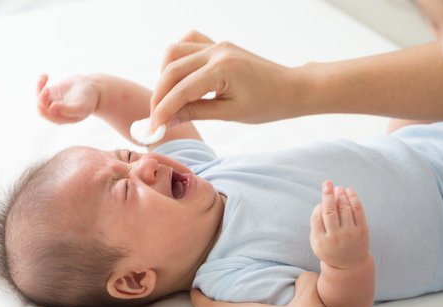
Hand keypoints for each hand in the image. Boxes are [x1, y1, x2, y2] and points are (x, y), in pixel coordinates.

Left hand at [36, 74, 98, 123]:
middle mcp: (55, 111)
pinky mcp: (51, 92)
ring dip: (39, 88)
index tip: (51, 103)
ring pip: (40, 97)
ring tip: (44, 77)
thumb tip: (52, 107)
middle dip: (42, 99)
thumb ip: (68, 109)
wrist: (91, 88)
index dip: (47, 112)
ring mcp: (52, 101)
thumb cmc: (88, 99)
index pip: (52, 117)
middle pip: (43, 107)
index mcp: (63, 118)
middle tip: (47, 90)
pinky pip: (41, 88)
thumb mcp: (81, 106)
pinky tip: (45, 75)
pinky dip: (41, 82)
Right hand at [150, 30, 302, 129]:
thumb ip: (195, 113)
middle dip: (159, 95)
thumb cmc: (267, 104)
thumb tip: (167, 120)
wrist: (290, 88)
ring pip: (174, 52)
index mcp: (222, 69)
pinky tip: (180, 77)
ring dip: (165, 75)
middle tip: (156, 118)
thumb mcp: (230, 113)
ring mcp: (217, 45)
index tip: (152, 127)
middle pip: (171, 70)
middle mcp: (216, 52)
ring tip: (168, 98)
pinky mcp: (218, 45)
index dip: (162, 110)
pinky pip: (188, 43)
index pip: (180, 90)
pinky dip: (177, 59)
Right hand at [310, 181, 369, 269]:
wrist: (349, 264)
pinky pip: (358, 211)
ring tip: (338, 188)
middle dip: (328, 194)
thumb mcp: (316, 241)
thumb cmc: (329, 248)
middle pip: (330, 211)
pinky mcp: (362, 231)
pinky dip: (353, 199)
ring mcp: (350, 234)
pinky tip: (349, 191)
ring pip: (344, 209)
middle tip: (327, 182)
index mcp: (321, 240)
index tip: (321, 203)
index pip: (317, 216)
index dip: (319, 206)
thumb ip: (315, 224)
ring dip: (341, 195)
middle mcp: (335, 237)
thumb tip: (322, 203)